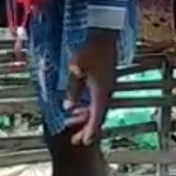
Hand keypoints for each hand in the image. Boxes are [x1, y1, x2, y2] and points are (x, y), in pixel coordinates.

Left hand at [64, 28, 119, 145]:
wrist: (104, 33)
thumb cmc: (90, 49)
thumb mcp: (76, 69)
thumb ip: (72, 89)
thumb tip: (67, 107)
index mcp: (101, 91)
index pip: (97, 117)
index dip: (89, 131)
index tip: (83, 142)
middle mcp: (107, 91)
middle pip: (98, 116)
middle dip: (87, 129)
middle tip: (76, 140)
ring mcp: (107, 86)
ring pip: (97, 108)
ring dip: (85, 118)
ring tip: (72, 123)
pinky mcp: (105, 80)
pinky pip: (97, 100)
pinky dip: (88, 107)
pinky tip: (78, 106)